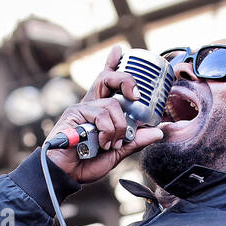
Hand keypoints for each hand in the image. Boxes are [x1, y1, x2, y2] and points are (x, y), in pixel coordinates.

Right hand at [46, 44, 163, 183]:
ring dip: (118, 127)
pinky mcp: (75, 113)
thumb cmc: (87, 163)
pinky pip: (102, 116)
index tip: (119, 51)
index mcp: (100, 110)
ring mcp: (83, 107)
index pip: (107, 82)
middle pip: (108, 78)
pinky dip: (107, 131)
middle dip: (125, 80)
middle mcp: (91, 104)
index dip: (112, 64)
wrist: (67, 174)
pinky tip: (100, 143)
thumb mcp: (118, 152)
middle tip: (136, 94)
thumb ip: (135, 141)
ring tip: (111, 143)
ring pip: (112, 105)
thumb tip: (158, 131)